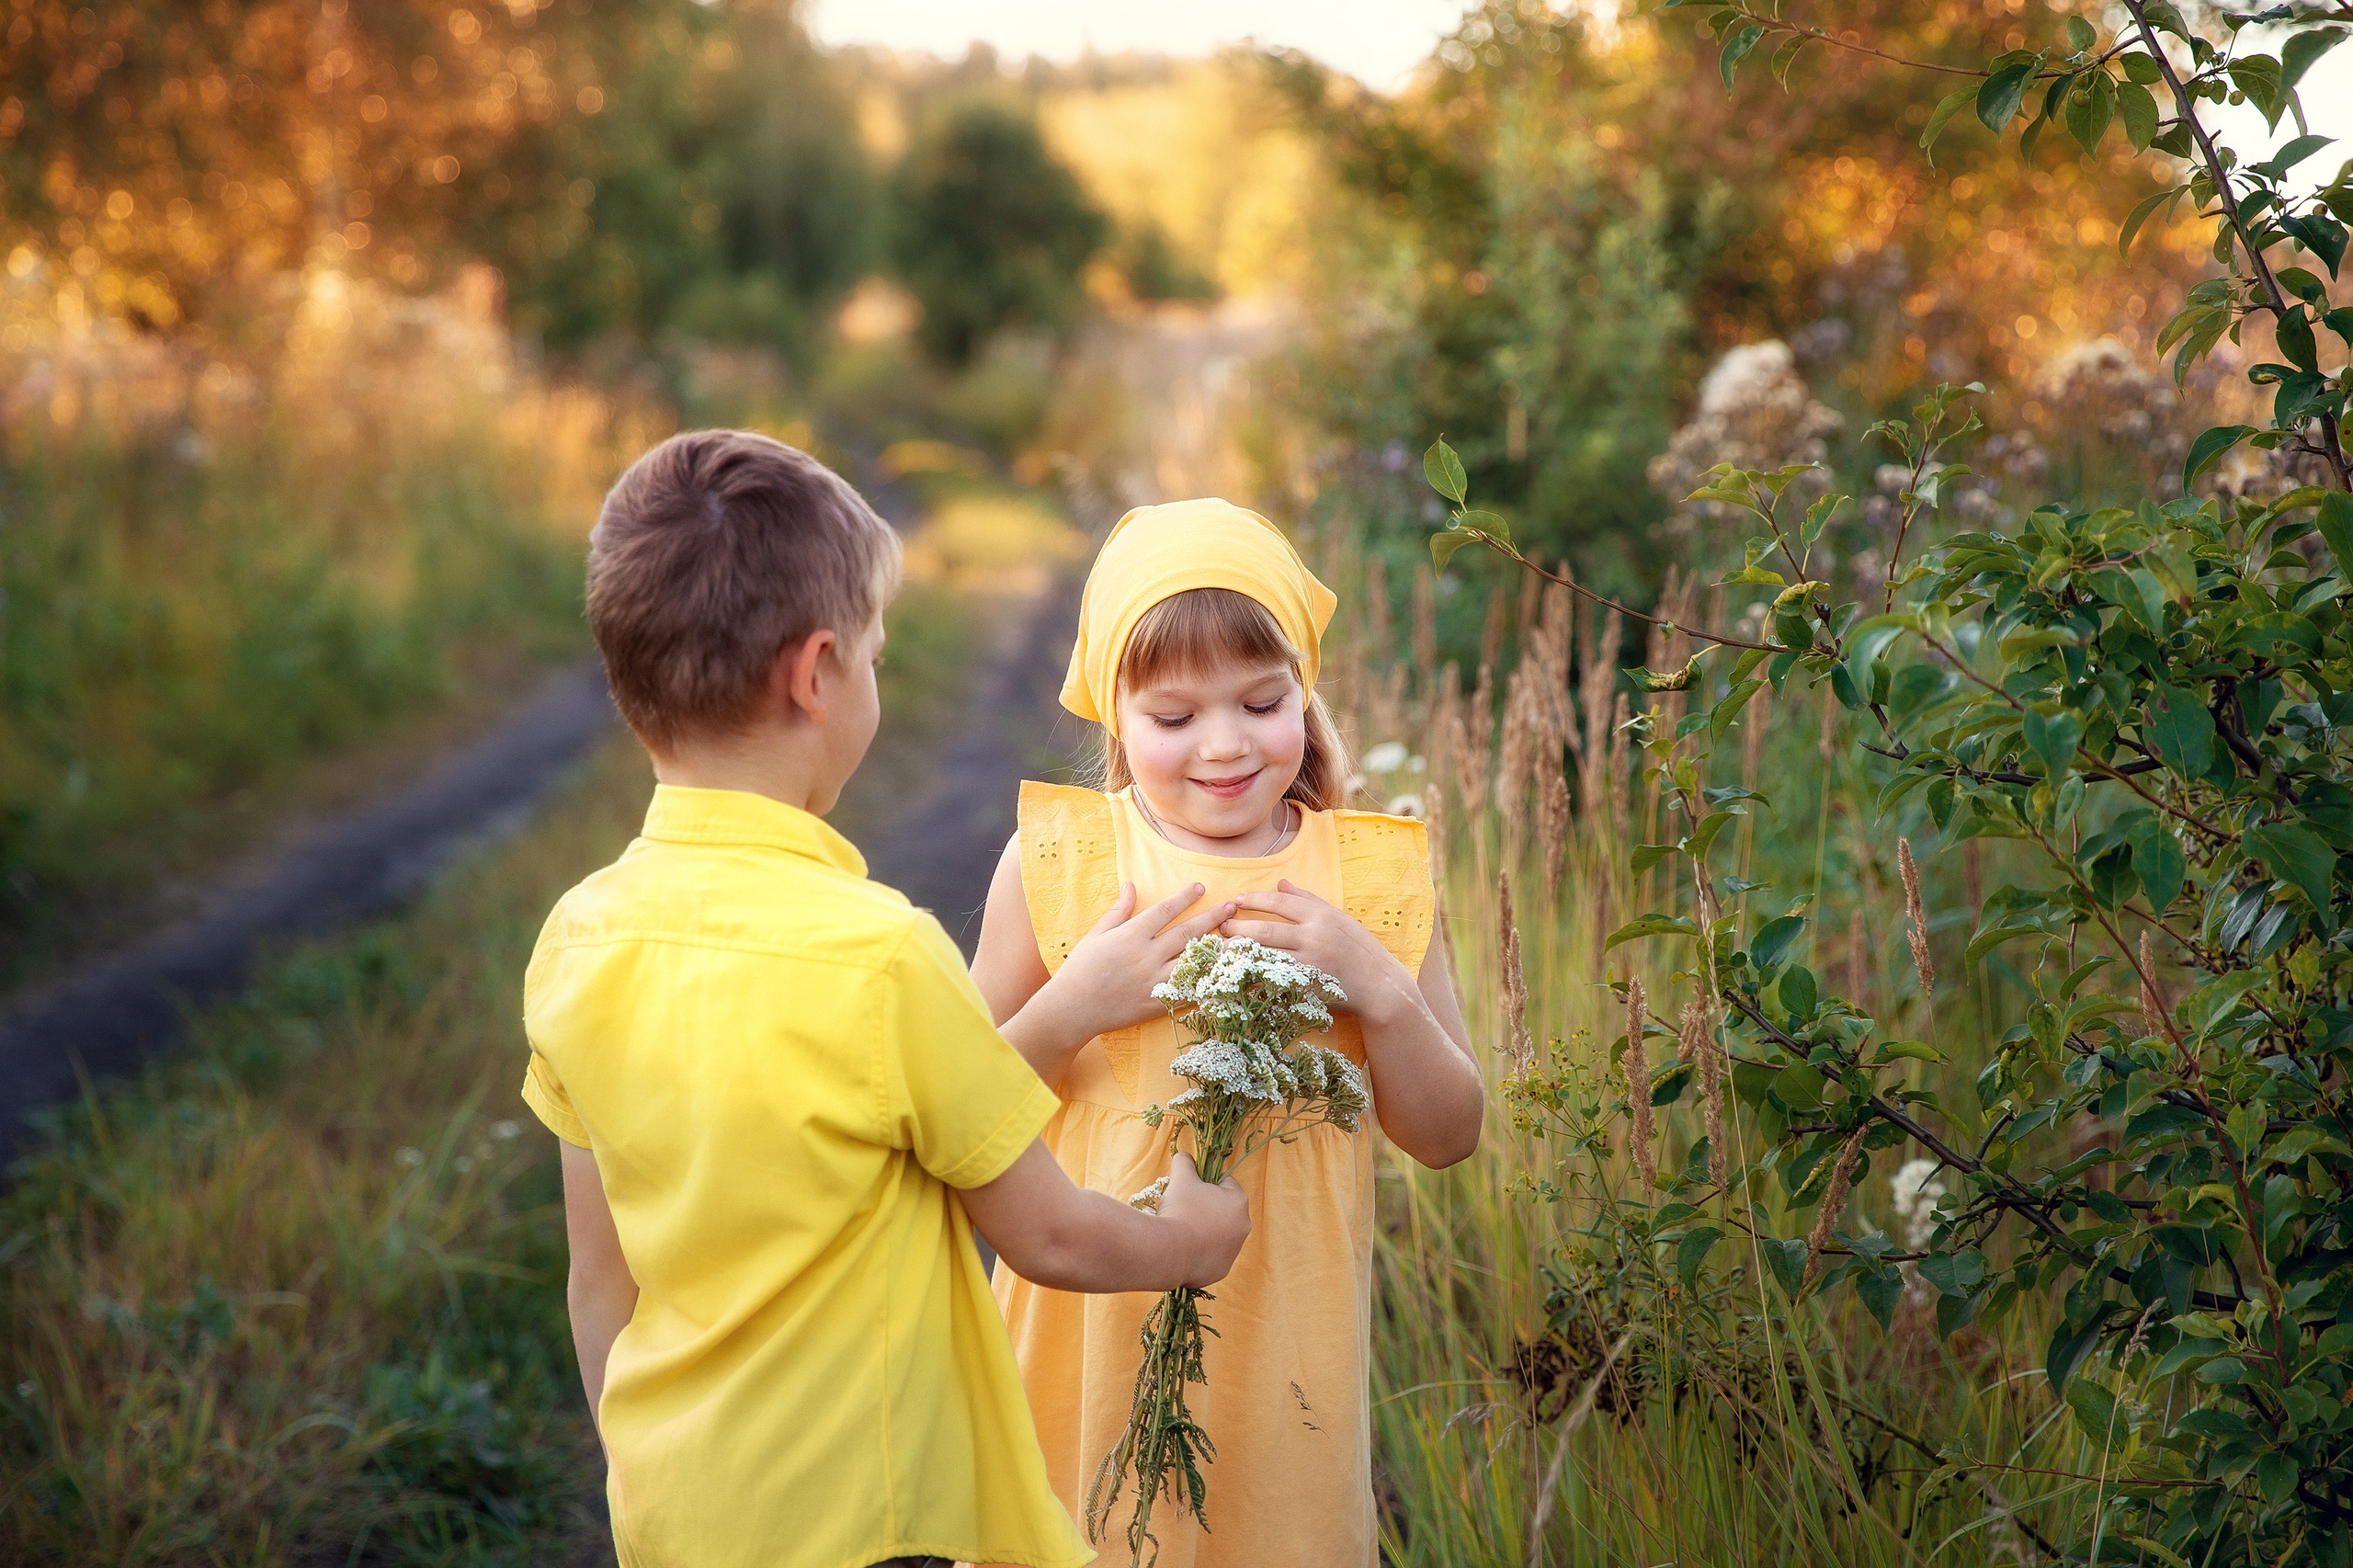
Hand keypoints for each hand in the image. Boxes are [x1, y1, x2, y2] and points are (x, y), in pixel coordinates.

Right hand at [1040, 882, 1233, 1041]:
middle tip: (1232, 907)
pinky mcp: (1158, 1003)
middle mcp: (1147, 956)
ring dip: (1220, 951)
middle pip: (1187, 933)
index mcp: (1131, 935)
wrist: (1072, 1009)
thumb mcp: (1097, 934)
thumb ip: (1118, 910)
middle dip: (1211, 918)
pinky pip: (1189, 992)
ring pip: (1195, 963)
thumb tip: (1130, 885)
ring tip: (1241, 941)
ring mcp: (1154, 981)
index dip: (1185, 897)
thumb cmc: (1080, 969)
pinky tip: (1226, 977)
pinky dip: (1208, 984)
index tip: (1202, 887)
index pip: (1165, 910)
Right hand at [1155, 1151, 1249, 1285]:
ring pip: (1218, 1233)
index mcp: (1239, 1201)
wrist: (1169, 1252)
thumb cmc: (1180, 1210)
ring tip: (1181, 1229)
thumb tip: (1185, 1156)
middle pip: (1222, 1210)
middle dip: (1205, 1207)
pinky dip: (1199, 1251)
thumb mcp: (1181, 1177)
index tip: (1190, 1189)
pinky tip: (1182, 1248)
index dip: (1206, 1184)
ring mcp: (1233, 1251)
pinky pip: (1210, 1255)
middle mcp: (1243, 1227)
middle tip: (1183, 1209)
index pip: (1225, 1183)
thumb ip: (1185, 1162)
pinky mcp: (1221, 1270)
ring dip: (1203, 1230)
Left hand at [1221, 879, 1419, 1024]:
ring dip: (1240, 953)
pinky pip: (1274, 981)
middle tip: (1222, 927)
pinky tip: (1238, 975)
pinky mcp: (1307, 987)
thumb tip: (1280, 882)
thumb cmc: (1358, 948)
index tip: (1237, 900)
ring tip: (1222, 950)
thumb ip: (1307, 899)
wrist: (1379, 985)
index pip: (1280, 902)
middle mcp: (1314, 937)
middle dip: (1239, 927)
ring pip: (1266, 956)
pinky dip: (1254, 977)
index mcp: (1321, 916)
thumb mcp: (1336, 917)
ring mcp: (1310, 964)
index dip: (1255, 899)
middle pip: (1266, 929)